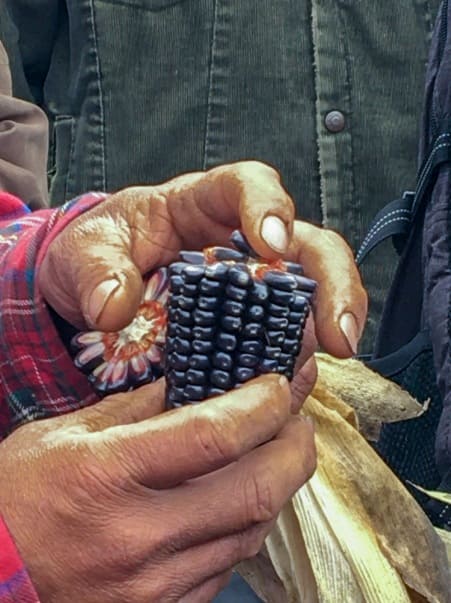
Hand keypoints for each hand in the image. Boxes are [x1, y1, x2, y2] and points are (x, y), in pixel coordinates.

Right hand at [0, 374, 314, 602]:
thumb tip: (194, 382)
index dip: (262, 405)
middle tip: (299, 419)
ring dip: (277, 486)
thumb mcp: (63, 436)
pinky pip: (226, 566)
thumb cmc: (13, 501)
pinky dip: (246, 525)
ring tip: (276, 451)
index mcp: (106, 475)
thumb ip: (136, 409)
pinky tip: (240, 499)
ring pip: (251, 531)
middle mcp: (137, 536)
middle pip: (255, 489)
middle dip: (295, 448)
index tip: (280, 384)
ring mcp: (152, 586)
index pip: (213, 435)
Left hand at [38, 161, 366, 358]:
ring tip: (326, 360)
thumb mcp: (84, 253)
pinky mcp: (251, 321)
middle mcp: (242, 240)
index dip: (269, 207)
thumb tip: (116, 309)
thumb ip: (96, 272)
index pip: (249, 185)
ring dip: (327, 324)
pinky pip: (288, 334)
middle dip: (333, 282)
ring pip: (313, 291)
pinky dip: (297, 358)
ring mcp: (254, 284)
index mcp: (201, 203)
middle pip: (309, 244)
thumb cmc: (97, 254)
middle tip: (339, 330)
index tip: (272, 244)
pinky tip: (293, 383)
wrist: (93, 287)